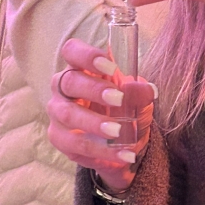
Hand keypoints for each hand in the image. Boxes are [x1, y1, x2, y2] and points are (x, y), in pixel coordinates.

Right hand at [47, 38, 155, 192]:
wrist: (122, 142)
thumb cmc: (124, 108)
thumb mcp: (138, 98)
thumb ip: (140, 92)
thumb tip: (146, 90)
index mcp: (81, 68)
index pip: (72, 51)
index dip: (87, 55)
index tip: (110, 67)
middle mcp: (64, 87)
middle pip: (67, 81)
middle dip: (93, 89)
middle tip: (118, 99)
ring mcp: (58, 113)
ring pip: (68, 114)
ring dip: (94, 122)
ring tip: (118, 130)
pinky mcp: (60, 138)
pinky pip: (76, 144)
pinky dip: (102, 150)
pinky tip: (124, 154)